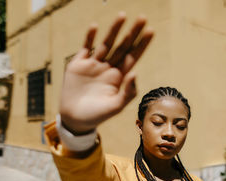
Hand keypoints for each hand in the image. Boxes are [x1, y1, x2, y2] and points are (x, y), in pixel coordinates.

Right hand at [59, 12, 153, 134]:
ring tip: (122, 15)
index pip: (133, 57)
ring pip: (106, 43)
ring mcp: (94, 64)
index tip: (151, 31)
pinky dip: (89, 37)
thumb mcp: (115, 107)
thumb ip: (127, 92)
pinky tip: (95, 26)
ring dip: (114, 30)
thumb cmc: (97, 115)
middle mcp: (108, 68)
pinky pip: (85, 47)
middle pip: (123, 46)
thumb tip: (136, 72)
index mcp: (119, 77)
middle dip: (132, 32)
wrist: (75, 119)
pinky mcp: (78, 64)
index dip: (142, 44)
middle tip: (143, 17)